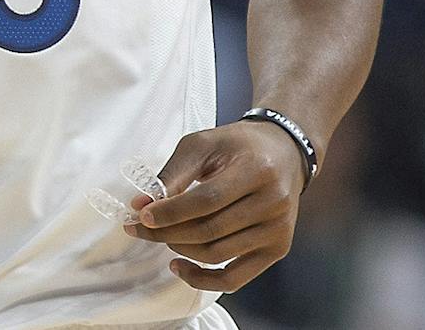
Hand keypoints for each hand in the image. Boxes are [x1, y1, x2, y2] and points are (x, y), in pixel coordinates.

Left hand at [122, 120, 305, 291]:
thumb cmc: (237, 146)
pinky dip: (204, 280)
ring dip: (181, 250)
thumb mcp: (203, 144)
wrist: (284, 153)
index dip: (171, 211)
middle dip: (168, 232)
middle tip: (141, 228)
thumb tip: (142, 204)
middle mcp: (272, 203)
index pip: (207, 200)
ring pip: (218, 254)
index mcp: (255, 170)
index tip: (141, 216)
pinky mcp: (276, 249)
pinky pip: (235, 278)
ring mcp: (277, 230)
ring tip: (161, 236)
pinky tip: (180, 267)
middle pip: (210, 230)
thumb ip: (174, 173)